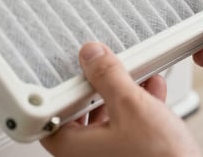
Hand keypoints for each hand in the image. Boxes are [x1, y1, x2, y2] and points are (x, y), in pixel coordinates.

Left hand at [41, 42, 200, 156]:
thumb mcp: (131, 105)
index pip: (51, 116)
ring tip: (134, 75)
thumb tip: (91, 56)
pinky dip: (137, 108)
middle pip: (81, 114)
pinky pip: (127, 129)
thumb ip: (107, 76)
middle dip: (97, 88)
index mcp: (74, 148)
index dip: (61, 91)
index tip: (73, 72)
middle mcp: (87, 156)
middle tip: (104, 70)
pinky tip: (151, 89)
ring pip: (107, 120)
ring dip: (121, 94)